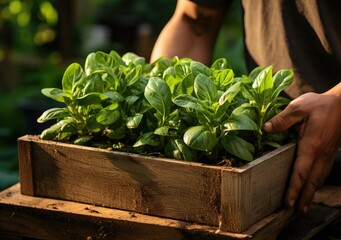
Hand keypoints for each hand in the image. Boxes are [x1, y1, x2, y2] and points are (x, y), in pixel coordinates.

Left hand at [263, 92, 340, 212]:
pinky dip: (317, 182)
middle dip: (304, 197)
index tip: (288, 202)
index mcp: (311, 145)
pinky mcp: (330, 151)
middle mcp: (321, 154)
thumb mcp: (298, 107)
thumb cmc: (320, 104)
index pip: (301, 172)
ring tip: (304, 205)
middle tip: (295, 211)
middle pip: (312, 181)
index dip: (294, 189)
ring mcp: (328, 153)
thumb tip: (265, 129)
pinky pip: (324, 171)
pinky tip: (313, 186)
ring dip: (311, 192)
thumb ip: (281, 120)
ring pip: (319, 178)